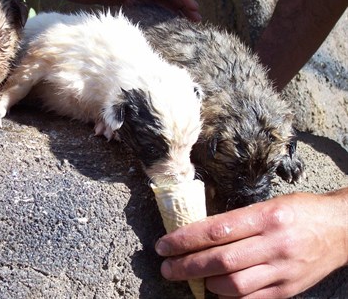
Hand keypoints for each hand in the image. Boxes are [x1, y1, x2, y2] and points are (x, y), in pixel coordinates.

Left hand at [155, 190, 347, 297]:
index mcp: (265, 216)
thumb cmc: (299, 211)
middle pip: (221, 259)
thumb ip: (237, 220)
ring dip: (206, 283)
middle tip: (166, 267)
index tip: (164, 245)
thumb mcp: (267, 204)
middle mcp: (273, 243)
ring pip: (234, 284)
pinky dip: (229, 297)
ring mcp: (282, 269)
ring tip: (191, 277)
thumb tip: (201, 234)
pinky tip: (216, 290)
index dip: (185, 240)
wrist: (341, 229)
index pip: (216, 230)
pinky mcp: (289, 289)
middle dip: (187, 266)